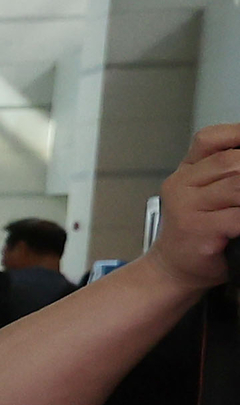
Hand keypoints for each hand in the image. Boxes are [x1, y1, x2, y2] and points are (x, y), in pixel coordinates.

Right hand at [146, 124, 239, 289]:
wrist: (171, 269)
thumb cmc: (196, 233)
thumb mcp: (204, 195)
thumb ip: (224, 175)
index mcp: (185, 172)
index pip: (210, 139)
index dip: (236, 135)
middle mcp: (181, 185)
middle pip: (231, 161)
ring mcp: (186, 207)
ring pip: (237, 186)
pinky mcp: (197, 229)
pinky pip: (237, 216)